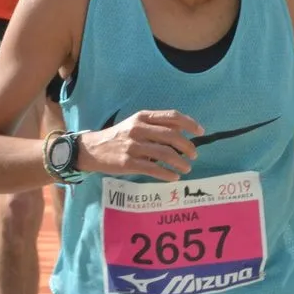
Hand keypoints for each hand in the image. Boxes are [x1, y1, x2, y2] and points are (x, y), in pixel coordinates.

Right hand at [77, 110, 204, 181]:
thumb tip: (182, 132)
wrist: (93, 149)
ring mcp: (133, 146)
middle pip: (172, 136)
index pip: (172, 116)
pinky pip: (153, 169)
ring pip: (165, 154)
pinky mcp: (128, 163)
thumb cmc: (119, 136)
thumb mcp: (136, 124)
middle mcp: (139, 129)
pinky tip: (174, 177)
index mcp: (143, 117)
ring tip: (186, 168)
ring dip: (180, 162)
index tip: (200, 132)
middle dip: (188, 146)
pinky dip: (167, 174)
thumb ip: (156, 126)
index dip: (189, 123)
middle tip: (194, 155)